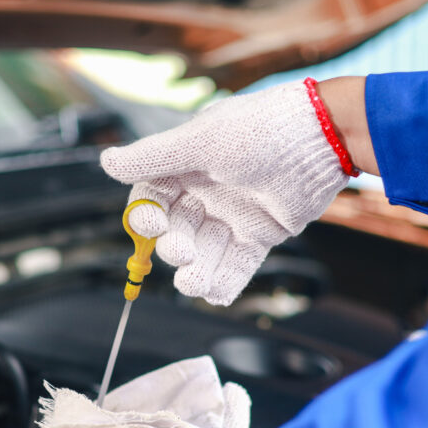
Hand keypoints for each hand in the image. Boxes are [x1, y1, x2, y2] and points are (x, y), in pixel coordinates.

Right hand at [101, 80, 353, 305]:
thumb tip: (106, 164)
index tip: (151, 226)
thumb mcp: (201, 141)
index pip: (152, 198)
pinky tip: (218, 295)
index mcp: (186, 164)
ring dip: (197, 272)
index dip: (146, 217)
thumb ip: (153, 157)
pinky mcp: (261, 233)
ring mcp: (234, 214)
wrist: (321, 139)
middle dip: (176, 247)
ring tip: (195, 286)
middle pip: (177, 230)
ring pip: (206, 252)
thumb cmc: (260, 131)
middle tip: (185, 254)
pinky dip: (227, 281)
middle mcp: (207, 190)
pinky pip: (238, 263)